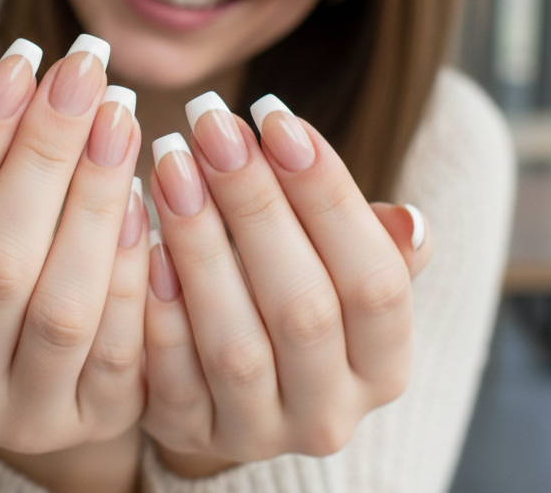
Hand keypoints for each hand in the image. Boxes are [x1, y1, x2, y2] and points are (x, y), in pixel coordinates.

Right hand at [0, 37, 149, 461]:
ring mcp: (27, 416)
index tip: (18, 65)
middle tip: (83, 70)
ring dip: (94, 195)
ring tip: (118, 114)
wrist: (37, 372)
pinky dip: (131, 264)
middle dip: (43, 151)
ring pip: (63, 303)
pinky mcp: (97, 420)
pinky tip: (144, 192)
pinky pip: (123, 343)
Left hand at [142, 94, 431, 476]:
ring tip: (171, 163)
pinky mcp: (189, 433)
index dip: (328, 195)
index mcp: (383, 363)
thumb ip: (367, 240)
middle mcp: (330, 412)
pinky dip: (159, 308)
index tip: (275, 117)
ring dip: (201, 244)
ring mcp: (257, 433)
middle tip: (210, 124)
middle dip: (255, 204)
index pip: (377, 281)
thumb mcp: (335, 263)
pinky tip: (140, 238)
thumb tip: (410, 222)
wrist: (220, 370)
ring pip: (236, 345)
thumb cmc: (286, 282)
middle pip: (304, 308)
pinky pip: (171, 378)